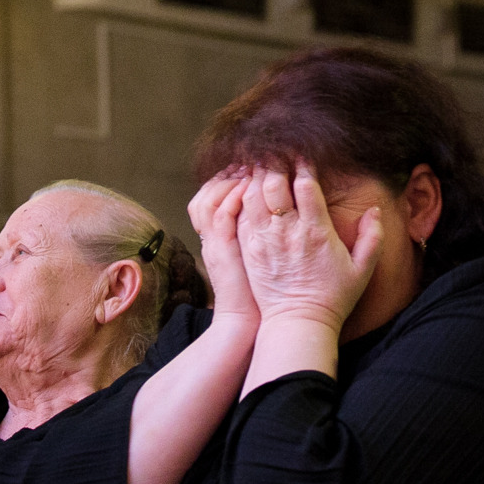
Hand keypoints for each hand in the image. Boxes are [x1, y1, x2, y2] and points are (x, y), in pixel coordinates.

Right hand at [188, 169, 258, 325]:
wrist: (248, 322)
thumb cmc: (259, 294)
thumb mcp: (253, 259)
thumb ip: (257, 234)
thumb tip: (275, 211)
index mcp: (221, 237)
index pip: (214, 196)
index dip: (227, 178)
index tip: (248, 167)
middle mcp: (213, 237)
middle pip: (207, 192)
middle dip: (227, 173)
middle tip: (247, 161)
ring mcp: (214, 242)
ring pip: (209, 198)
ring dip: (228, 180)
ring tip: (249, 168)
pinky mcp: (221, 250)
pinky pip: (219, 215)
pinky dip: (232, 197)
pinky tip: (248, 186)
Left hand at [236, 163, 382, 333]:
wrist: (298, 324)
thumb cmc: (333, 297)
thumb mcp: (363, 269)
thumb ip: (373, 237)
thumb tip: (375, 210)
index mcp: (317, 232)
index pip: (306, 185)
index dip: (304, 165)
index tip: (304, 156)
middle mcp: (288, 232)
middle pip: (274, 183)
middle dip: (275, 163)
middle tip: (277, 153)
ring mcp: (264, 240)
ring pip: (253, 195)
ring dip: (256, 176)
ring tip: (261, 166)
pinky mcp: (248, 250)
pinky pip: (240, 214)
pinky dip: (242, 197)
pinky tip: (246, 189)